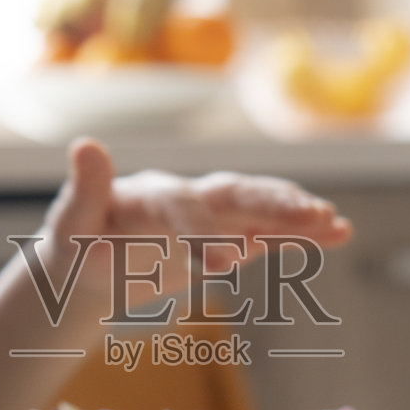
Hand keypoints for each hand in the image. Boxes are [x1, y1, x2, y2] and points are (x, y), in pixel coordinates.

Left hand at [39, 138, 352, 305]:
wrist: (89, 266)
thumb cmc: (75, 246)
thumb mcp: (70, 225)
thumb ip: (84, 190)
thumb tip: (84, 144)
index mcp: (149, 194)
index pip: (180, 205)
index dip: (200, 230)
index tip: (219, 264)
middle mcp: (187, 197)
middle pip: (234, 194)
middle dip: (271, 204)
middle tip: (311, 215)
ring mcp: (210, 217)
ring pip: (259, 210)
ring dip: (295, 215)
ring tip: (335, 223)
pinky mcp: (225, 238)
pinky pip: (267, 235)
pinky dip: (300, 236)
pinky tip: (338, 234)